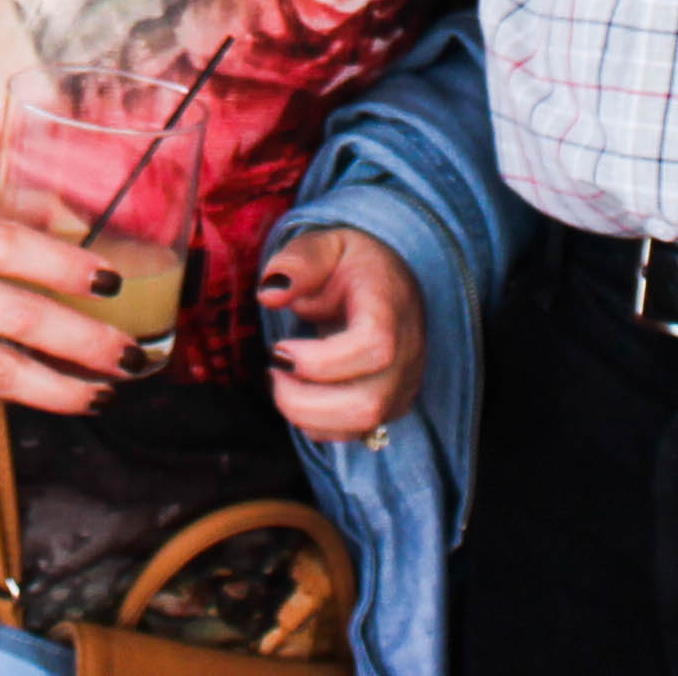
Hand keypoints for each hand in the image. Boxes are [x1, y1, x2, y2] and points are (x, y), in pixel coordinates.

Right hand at [0, 183, 144, 413]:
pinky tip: (64, 396)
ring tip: (105, 393)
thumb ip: (7, 204)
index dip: (67, 266)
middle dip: (84, 342)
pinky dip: (26, 396)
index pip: (14, 249)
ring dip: (61, 388)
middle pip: (20, 318)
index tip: (112, 280)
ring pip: (2, 372)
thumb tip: (74, 214)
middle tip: (130, 354)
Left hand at [255, 225, 424, 442]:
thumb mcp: (324, 244)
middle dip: (305, 401)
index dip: (322, 361)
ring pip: (362, 427)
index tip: (280, 348)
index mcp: (390, 305)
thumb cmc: (352, 264)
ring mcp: (403, 383)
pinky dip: (318, 424)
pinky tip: (299, 393)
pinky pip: (355, 434)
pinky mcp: (392, 405)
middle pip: (368, 403)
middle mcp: (408, 352)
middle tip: (272, 370)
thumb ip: (297, 262)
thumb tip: (269, 293)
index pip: (375, 347)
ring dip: (308, 415)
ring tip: (280, 381)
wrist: (389, 281)